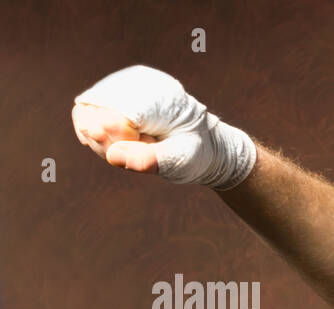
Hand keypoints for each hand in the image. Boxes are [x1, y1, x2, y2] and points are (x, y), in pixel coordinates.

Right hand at [71, 65, 254, 189]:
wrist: (207, 144)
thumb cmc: (196, 153)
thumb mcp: (180, 161)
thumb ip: (148, 160)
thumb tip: (113, 157)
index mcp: (157, 94)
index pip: (113, 115)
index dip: (120, 140)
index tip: (148, 146)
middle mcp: (135, 82)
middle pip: (93, 114)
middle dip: (108, 142)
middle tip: (144, 148)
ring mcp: (122, 87)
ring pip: (85, 114)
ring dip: (101, 141)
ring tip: (137, 145)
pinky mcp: (113, 96)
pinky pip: (86, 113)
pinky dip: (96, 135)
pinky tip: (121, 144)